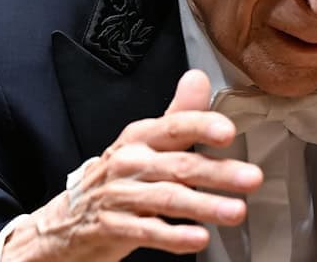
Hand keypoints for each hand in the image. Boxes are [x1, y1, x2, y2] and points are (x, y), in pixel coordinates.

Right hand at [1, 70, 262, 261]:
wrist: (65, 221)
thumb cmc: (116, 177)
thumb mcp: (144, 141)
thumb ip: (178, 115)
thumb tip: (199, 78)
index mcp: (140, 138)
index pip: (174, 126)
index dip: (201, 126)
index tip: (227, 132)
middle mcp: (130, 163)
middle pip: (179, 166)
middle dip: (219, 172)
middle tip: (251, 178)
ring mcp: (120, 196)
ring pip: (168, 199)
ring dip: (205, 206)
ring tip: (236, 211)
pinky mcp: (114, 228)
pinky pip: (147, 232)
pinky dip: (174, 237)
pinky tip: (198, 239)